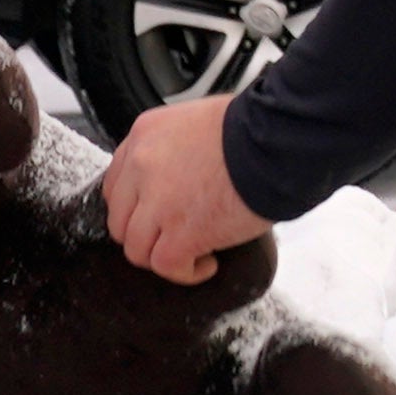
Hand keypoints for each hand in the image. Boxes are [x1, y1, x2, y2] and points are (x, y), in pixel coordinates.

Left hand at [101, 93, 268, 285]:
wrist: (277, 141)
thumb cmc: (254, 128)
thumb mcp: (199, 122)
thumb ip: (176, 148)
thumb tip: (181, 175)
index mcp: (145, 135)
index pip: (117, 184)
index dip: (136, 207)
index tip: (154, 215)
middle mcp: (142, 166)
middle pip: (120, 219)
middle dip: (146, 234)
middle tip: (173, 236)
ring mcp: (158, 201)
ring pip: (136, 248)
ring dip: (162, 255)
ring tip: (193, 252)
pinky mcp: (181, 232)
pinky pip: (165, 266)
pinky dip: (186, 272)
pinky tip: (207, 263)